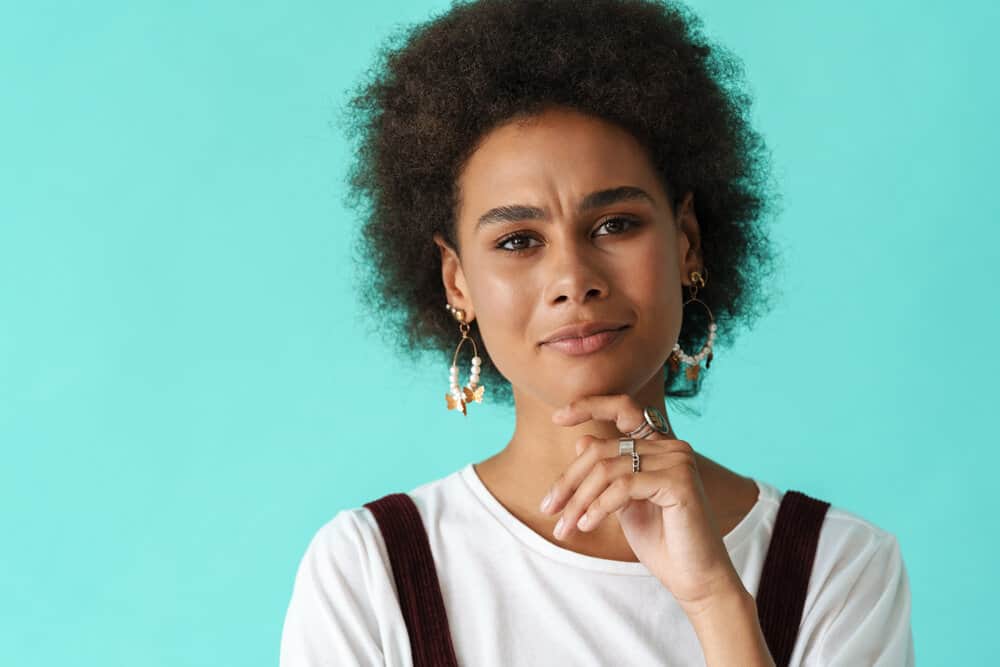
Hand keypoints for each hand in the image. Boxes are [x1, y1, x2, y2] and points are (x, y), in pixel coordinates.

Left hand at [543, 393, 746, 615]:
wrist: (693, 578)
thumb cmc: (661, 541)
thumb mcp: (623, 502)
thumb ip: (608, 472)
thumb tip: (581, 440)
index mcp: (660, 446)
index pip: (623, 409)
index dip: (588, 407)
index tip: (557, 418)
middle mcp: (672, 446)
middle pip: (603, 450)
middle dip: (569, 481)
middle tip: (548, 509)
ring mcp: (678, 460)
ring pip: (608, 469)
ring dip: (579, 500)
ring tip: (565, 527)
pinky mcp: (679, 481)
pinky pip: (623, 486)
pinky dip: (598, 507)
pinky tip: (586, 526)